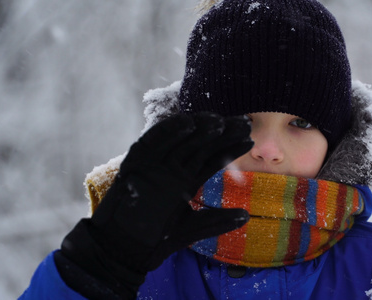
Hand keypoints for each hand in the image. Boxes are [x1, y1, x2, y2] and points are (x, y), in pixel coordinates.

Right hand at [56, 113, 252, 298]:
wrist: (122, 250)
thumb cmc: (155, 241)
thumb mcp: (192, 229)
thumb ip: (217, 222)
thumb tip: (246, 216)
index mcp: (186, 179)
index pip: (213, 158)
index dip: (231, 147)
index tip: (249, 138)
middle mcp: (173, 167)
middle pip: (201, 144)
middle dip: (222, 132)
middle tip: (243, 123)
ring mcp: (155, 163)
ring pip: (180, 138)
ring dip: (199, 127)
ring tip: (220, 122)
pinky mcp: (137, 162)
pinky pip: (153, 141)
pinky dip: (167, 131)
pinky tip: (187, 122)